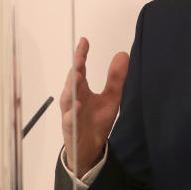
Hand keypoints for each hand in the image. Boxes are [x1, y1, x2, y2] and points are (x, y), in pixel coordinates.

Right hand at [60, 37, 128, 177]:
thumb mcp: (112, 98)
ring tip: (78, 75)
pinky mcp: (71, 129)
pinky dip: (72, 113)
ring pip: (68, 98)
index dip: (81, 55)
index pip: (80, 69)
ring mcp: (71, 114)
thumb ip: (116, 78)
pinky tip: (78, 105)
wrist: (91, 149)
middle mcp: (74, 99)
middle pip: (72, 81)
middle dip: (75, 68)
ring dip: (71, 87)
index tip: (84, 41)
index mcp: (82, 90)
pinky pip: (69, 121)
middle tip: (81, 57)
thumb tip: (122, 54)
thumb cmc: (96, 122)